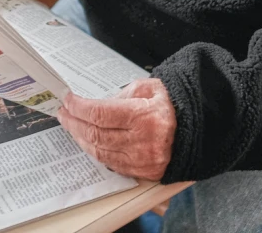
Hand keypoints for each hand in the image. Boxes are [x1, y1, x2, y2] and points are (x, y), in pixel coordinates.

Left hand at [57, 78, 175, 180]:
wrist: (198, 130)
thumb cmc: (172, 106)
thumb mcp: (150, 88)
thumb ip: (123, 94)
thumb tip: (97, 104)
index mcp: (144, 116)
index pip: (100, 113)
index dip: (79, 107)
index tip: (68, 100)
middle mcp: (142, 141)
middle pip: (95, 134)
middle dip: (74, 123)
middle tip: (63, 113)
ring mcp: (142, 160)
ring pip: (100, 152)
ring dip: (81, 139)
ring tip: (71, 126)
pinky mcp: (143, 172)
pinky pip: (111, 164)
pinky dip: (96, 152)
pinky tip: (88, 141)